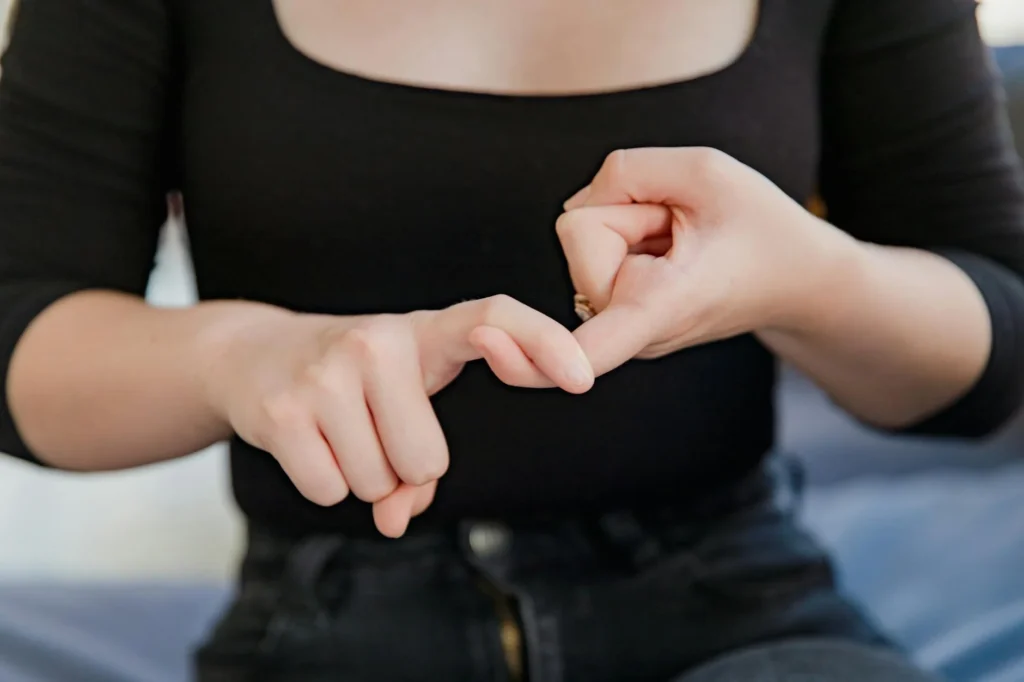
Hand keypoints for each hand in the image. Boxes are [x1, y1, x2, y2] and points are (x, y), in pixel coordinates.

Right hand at [203, 296, 593, 537]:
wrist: (252, 354)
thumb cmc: (352, 382)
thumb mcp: (397, 400)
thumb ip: (420, 461)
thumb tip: (396, 517)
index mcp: (424, 331)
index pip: (494, 316)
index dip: (543, 343)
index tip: (582, 378)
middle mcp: (379, 339)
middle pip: (427, 461)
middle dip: (401, 468)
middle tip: (371, 429)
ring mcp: (329, 371)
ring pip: (377, 481)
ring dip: (360, 475)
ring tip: (337, 428)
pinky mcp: (285, 409)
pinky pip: (330, 489)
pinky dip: (322, 482)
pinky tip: (307, 440)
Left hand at [557, 147, 852, 375]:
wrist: (795, 278)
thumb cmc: (761, 228)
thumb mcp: (706, 171)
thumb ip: (628, 170)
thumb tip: (578, 202)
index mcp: (659, 309)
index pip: (587, 348)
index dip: (537, 353)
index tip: (492, 347)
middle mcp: (631, 330)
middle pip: (580, 232)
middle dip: (626, 209)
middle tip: (684, 226)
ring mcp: (620, 324)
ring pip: (584, 236)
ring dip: (631, 220)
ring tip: (680, 239)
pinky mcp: (613, 309)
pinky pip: (593, 247)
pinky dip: (627, 233)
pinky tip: (665, 248)